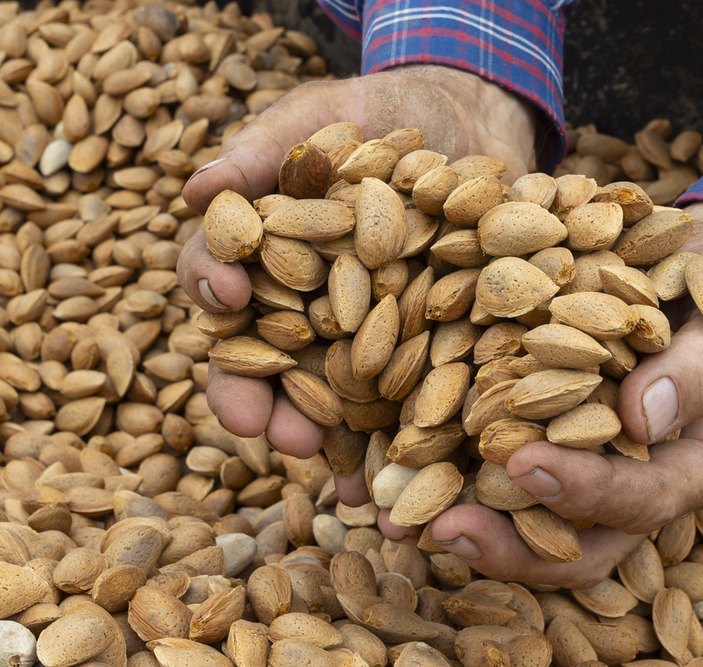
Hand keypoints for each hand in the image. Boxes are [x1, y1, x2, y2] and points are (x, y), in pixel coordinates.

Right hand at [177, 65, 535, 462]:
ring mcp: (366, 331)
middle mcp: (307, 306)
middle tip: (268, 430)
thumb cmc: (379, 114)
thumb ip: (263, 149)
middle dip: (266, 401)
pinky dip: (409, 443)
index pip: (222, 281)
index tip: (225, 295)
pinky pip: (412, 400)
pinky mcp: (425, 345)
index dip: (213, 291)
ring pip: (337, 399)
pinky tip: (411, 481)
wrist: (469, 124)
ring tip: (342, 486)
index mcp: (268, 256)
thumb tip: (194, 190)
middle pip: (271, 363)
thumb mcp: (320, 115)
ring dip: (336, 446)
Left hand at [425, 203, 702, 587]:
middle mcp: (647, 483)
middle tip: (444, 529)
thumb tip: (642, 420)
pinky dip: (457, 478)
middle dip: (514, 547)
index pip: (646, 498)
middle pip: (586, 545)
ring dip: (474, 527)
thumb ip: (699, 369)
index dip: (586, 491)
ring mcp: (600, 469)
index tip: (524, 464)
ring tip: (403, 519)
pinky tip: (398, 471)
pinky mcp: (559, 442)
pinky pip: (509, 477)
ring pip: (540, 527)